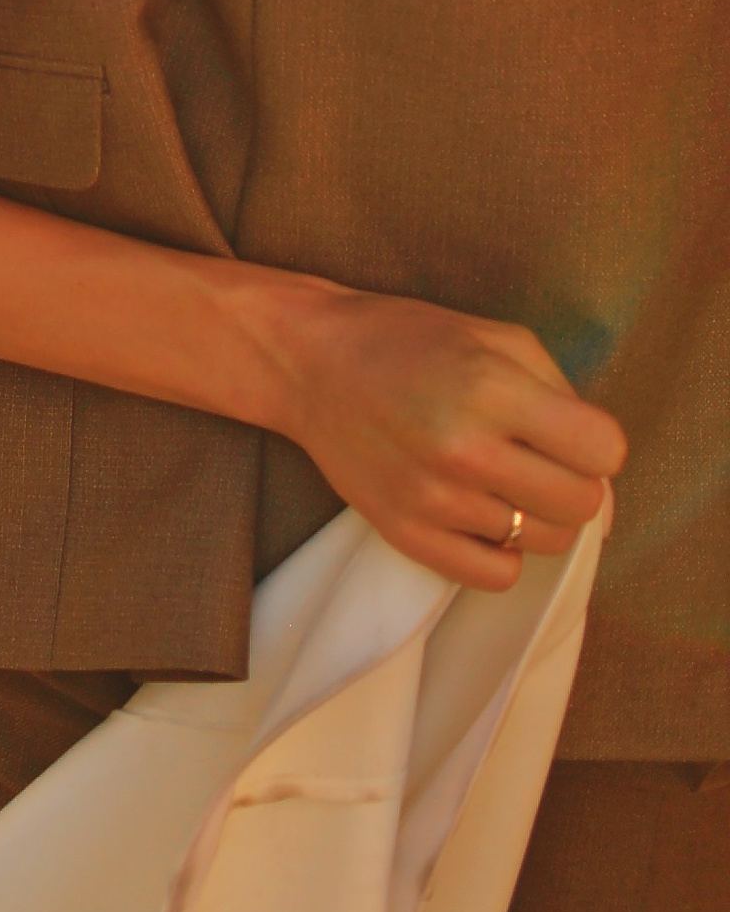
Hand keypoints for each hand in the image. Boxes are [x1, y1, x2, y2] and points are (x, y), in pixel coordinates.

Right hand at [250, 279, 624, 595]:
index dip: (596, 443)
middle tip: (537, 458)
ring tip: (502, 480)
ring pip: (544, 542)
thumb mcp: (494, 337)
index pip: (603, 451)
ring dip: (538, 514)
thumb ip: (560, 394)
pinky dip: (503, 552)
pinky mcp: (408, 534)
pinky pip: (496, 575)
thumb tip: (603, 471)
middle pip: (581, 505)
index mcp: (492, 388)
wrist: (308, 362)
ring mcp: (435, 499)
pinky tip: (482, 514)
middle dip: (573, 480)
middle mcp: (466, 449)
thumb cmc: (407, 340)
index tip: (571, 434)